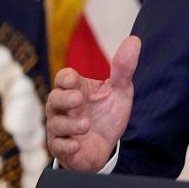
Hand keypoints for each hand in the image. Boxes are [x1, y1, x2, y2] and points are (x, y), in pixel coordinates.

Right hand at [46, 36, 139, 170]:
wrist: (106, 146)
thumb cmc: (108, 114)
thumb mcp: (120, 91)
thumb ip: (124, 68)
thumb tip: (135, 39)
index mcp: (75, 90)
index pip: (63, 79)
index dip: (66, 79)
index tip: (74, 81)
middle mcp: (63, 108)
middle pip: (54, 99)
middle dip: (64, 99)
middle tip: (78, 100)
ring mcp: (61, 128)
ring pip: (55, 124)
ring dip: (70, 124)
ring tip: (87, 125)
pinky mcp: (62, 148)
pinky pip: (57, 146)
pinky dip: (66, 146)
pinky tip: (76, 145)